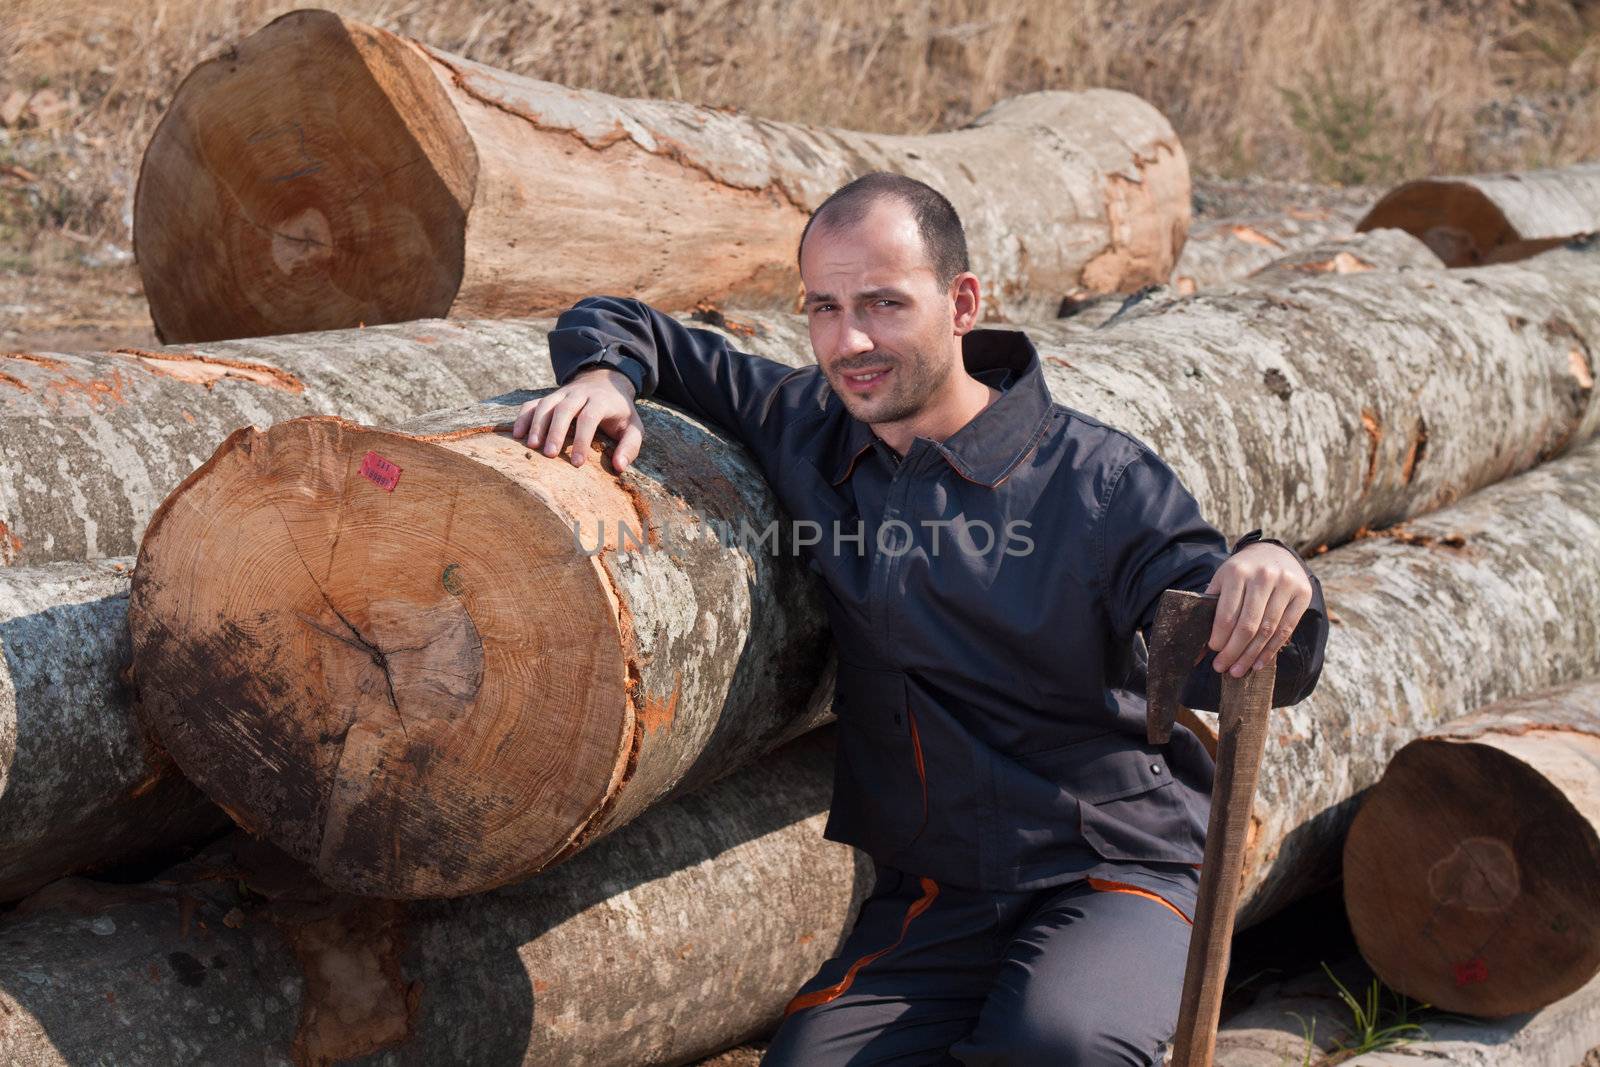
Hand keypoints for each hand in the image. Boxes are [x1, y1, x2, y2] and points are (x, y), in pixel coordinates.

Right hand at [511, 367, 643, 472]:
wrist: (605, 383)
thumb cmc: (619, 412)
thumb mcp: (633, 427)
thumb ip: (630, 447)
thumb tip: (619, 467)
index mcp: (601, 401)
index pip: (589, 418)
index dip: (582, 440)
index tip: (578, 463)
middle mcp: (579, 394)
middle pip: (564, 409)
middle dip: (556, 432)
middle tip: (549, 455)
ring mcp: (561, 394)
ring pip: (546, 405)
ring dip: (537, 425)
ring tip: (532, 446)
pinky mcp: (549, 398)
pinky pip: (532, 404)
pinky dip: (523, 417)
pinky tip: (517, 435)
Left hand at [1202, 542, 1312, 677]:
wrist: (1273, 553)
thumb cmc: (1242, 572)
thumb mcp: (1223, 580)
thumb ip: (1211, 608)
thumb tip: (1199, 648)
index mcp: (1237, 572)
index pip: (1227, 614)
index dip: (1220, 638)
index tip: (1213, 652)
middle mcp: (1263, 576)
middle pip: (1248, 625)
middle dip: (1233, 651)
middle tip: (1222, 668)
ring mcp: (1285, 584)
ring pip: (1268, 630)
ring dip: (1251, 656)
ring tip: (1238, 671)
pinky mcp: (1302, 593)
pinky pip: (1286, 629)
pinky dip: (1271, 650)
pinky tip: (1259, 663)